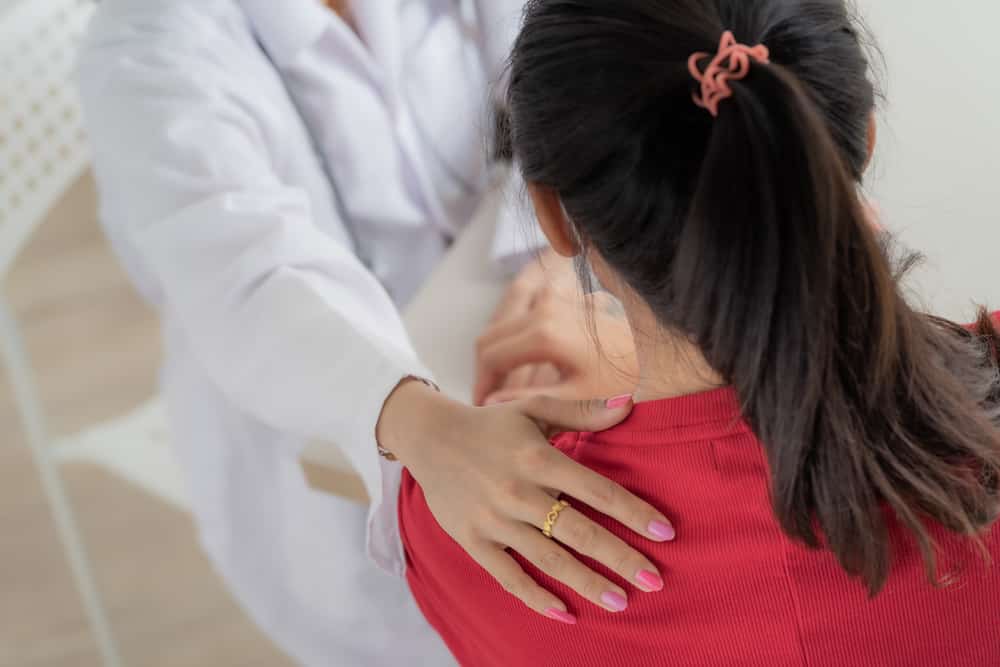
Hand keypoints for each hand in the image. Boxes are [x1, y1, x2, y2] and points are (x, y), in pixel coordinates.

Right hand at [378, 381, 675, 620]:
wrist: (429, 439)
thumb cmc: (491, 425)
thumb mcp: (534, 409)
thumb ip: (582, 411)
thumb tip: (630, 403)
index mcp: (538, 458)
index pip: (596, 491)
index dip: (633, 512)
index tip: (665, 533)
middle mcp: (518, 492)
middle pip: (579, 532)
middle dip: (620, 558)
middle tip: (654, 581)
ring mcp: (494, 520)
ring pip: (548, 559)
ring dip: (587, 583)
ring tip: (620, 602)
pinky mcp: (473, 541)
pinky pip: (508, 576)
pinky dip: (535, 597)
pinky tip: (565, 614)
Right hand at [475, 289, 638, 404]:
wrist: (660, 347)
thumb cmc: (624, 377)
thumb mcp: (576, 397)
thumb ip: (529, 402)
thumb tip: (490, 405)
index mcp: (544, 332)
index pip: (491, 357)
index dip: (481, 385)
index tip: (481, 409)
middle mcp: (543, 306)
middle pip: (490, 337)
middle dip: (483, 371)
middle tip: (484, 401)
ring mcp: (551, 296)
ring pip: (502, 325)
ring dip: (495, 356)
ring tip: (498, 389)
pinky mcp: (559, 296)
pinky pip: (520, 318)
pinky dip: (511, 343)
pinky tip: (519, 370)